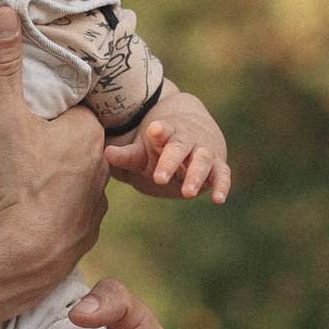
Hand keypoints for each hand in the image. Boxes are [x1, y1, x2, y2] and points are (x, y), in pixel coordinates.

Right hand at [0, 7, 107, 287]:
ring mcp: (98, 199)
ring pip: (79, 176)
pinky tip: (38, 209)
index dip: (51, 109)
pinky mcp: (88, 229)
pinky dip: (60, 208)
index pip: (73, 109)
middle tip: (24, 147)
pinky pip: (75, 209)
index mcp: (88, 131)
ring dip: (59, 176)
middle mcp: (102, 163)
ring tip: (29, 179)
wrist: (28, 251)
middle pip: (77, 142)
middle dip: (55, 142)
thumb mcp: (5, 117)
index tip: (30, 114)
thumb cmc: (19, 181)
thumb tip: (5, 11)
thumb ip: (5, 66)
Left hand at [105, 91, 230, 202]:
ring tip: (187, 193)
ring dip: (196, 176)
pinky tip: (218, 199)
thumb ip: (128, 154)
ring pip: (203, 161)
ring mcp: (204, 151)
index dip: (159, 132)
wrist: (194, 129)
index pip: (164, 130)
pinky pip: (222, 174)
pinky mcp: (218, 165)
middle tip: (159, 178)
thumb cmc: (162, 144)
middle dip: (171, 162)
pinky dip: (222, 185)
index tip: (154, 131)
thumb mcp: (144, 149)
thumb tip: (106, 153)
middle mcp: (188, 140)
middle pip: (181, 148)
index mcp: (168, 133)